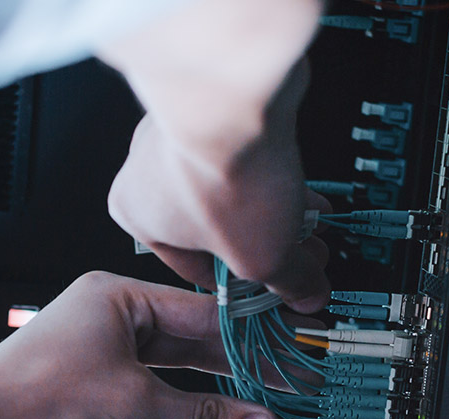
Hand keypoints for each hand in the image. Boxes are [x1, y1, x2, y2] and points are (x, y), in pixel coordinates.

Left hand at [0, 271, 285, 418]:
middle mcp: (104, 334)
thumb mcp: (134, 402)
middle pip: (188, 363)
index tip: (288, 359)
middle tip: (281, 411)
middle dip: (236, 395)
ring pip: (168, 405)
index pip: (201, 316)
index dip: (250, 342)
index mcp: (114, 301)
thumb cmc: (26, 397)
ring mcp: (94, 379)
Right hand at [99, 0, 328, 312]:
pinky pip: (243, 154)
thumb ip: (287, 281)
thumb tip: (305, 292)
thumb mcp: (263, 257)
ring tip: (311, 223)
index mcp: (137, 217)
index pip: (193, 267)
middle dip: (263, 245)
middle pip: (216, 227)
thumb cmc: (222, 176)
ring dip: (272, 210)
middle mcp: (145, 171)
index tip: (269, 290)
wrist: (237, 96)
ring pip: (230, 189)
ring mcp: (175, 131)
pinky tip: (303, 186)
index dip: (242, 286)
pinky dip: (271, 173)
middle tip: (299, 257)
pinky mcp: (210, 104)